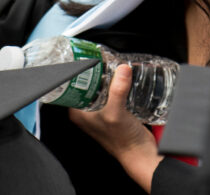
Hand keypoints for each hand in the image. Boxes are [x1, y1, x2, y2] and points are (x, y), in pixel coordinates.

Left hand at [69, 65, 162, 192]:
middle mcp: (86, 112)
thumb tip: (122, 70)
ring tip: (108, 63)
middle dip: (92, 71)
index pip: (70, 87)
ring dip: (104, 77)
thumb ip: (118, 90)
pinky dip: (114, 83)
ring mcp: (100, 111)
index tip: (82, 58)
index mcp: (79, 113)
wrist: (140, 152)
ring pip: (98, 88)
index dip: (75, 73)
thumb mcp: (116, 112)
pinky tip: (120, 77)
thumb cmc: (123, 140)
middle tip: (97, 57)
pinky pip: (110, 92)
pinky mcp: (113, 111)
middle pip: (85, 85)